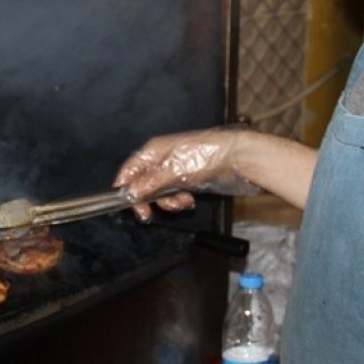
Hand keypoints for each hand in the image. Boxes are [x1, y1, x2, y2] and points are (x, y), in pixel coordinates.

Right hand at [113, 127, 247, 220]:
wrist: (239, 158)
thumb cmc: (208, 155)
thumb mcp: (176, 170)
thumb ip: (151, 182)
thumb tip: (129, 192)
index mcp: (154, 150)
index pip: (129, 169)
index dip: (124, 187)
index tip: (127, 205)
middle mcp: (162, 159)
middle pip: (142, 184)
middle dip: (148, 199)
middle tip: (151, 213)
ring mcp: (175, 170)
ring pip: (159, 192)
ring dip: (167, 202)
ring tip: (182, 202)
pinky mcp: (187, 179)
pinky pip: (174, 194)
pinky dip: (178, 200)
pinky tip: (189, 200)